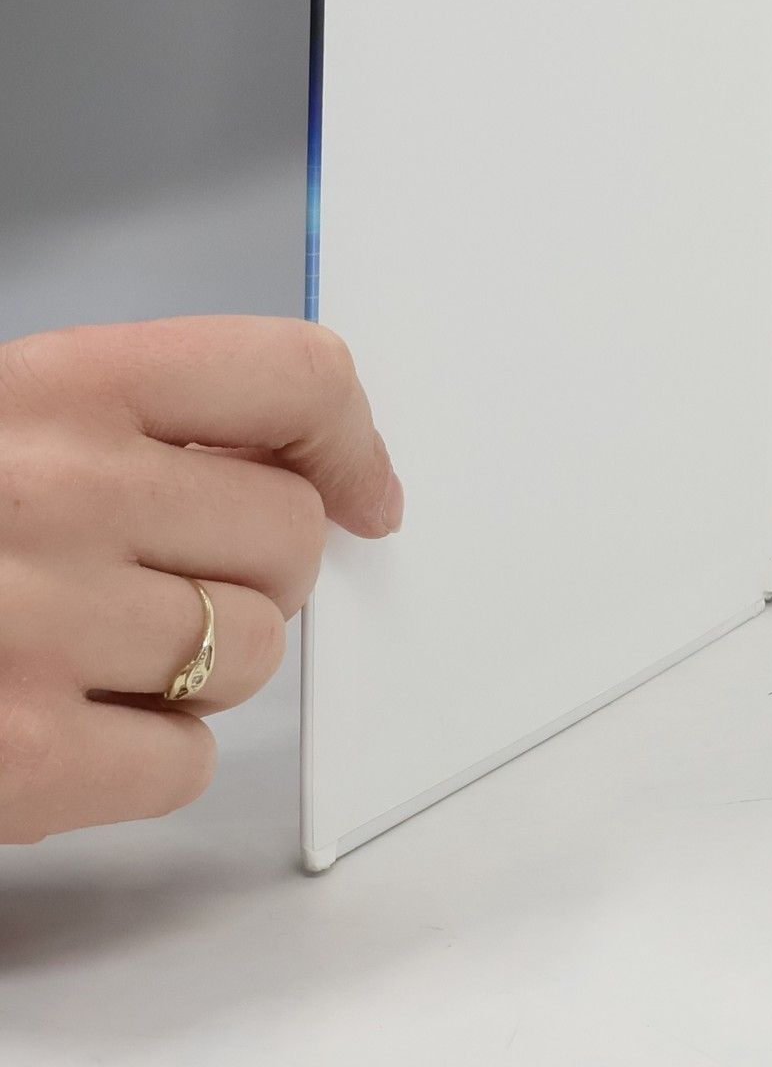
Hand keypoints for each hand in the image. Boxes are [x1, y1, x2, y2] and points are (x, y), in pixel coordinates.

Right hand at [0, 317, 400, 844]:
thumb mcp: (4, 422)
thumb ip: (138, 427)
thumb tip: (320, 474)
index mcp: (57, 386)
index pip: (291, 378)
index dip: (348, 440)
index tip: (364, 491)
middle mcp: (57, 491)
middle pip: (291, 537)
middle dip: (249, 570)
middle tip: (160, 577)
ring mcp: (34, 627)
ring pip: (249, 652)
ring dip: (194, 664)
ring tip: (85, 647)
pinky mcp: (13, 759)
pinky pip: (183, 764)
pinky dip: (142, 759)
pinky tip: (61, 724)